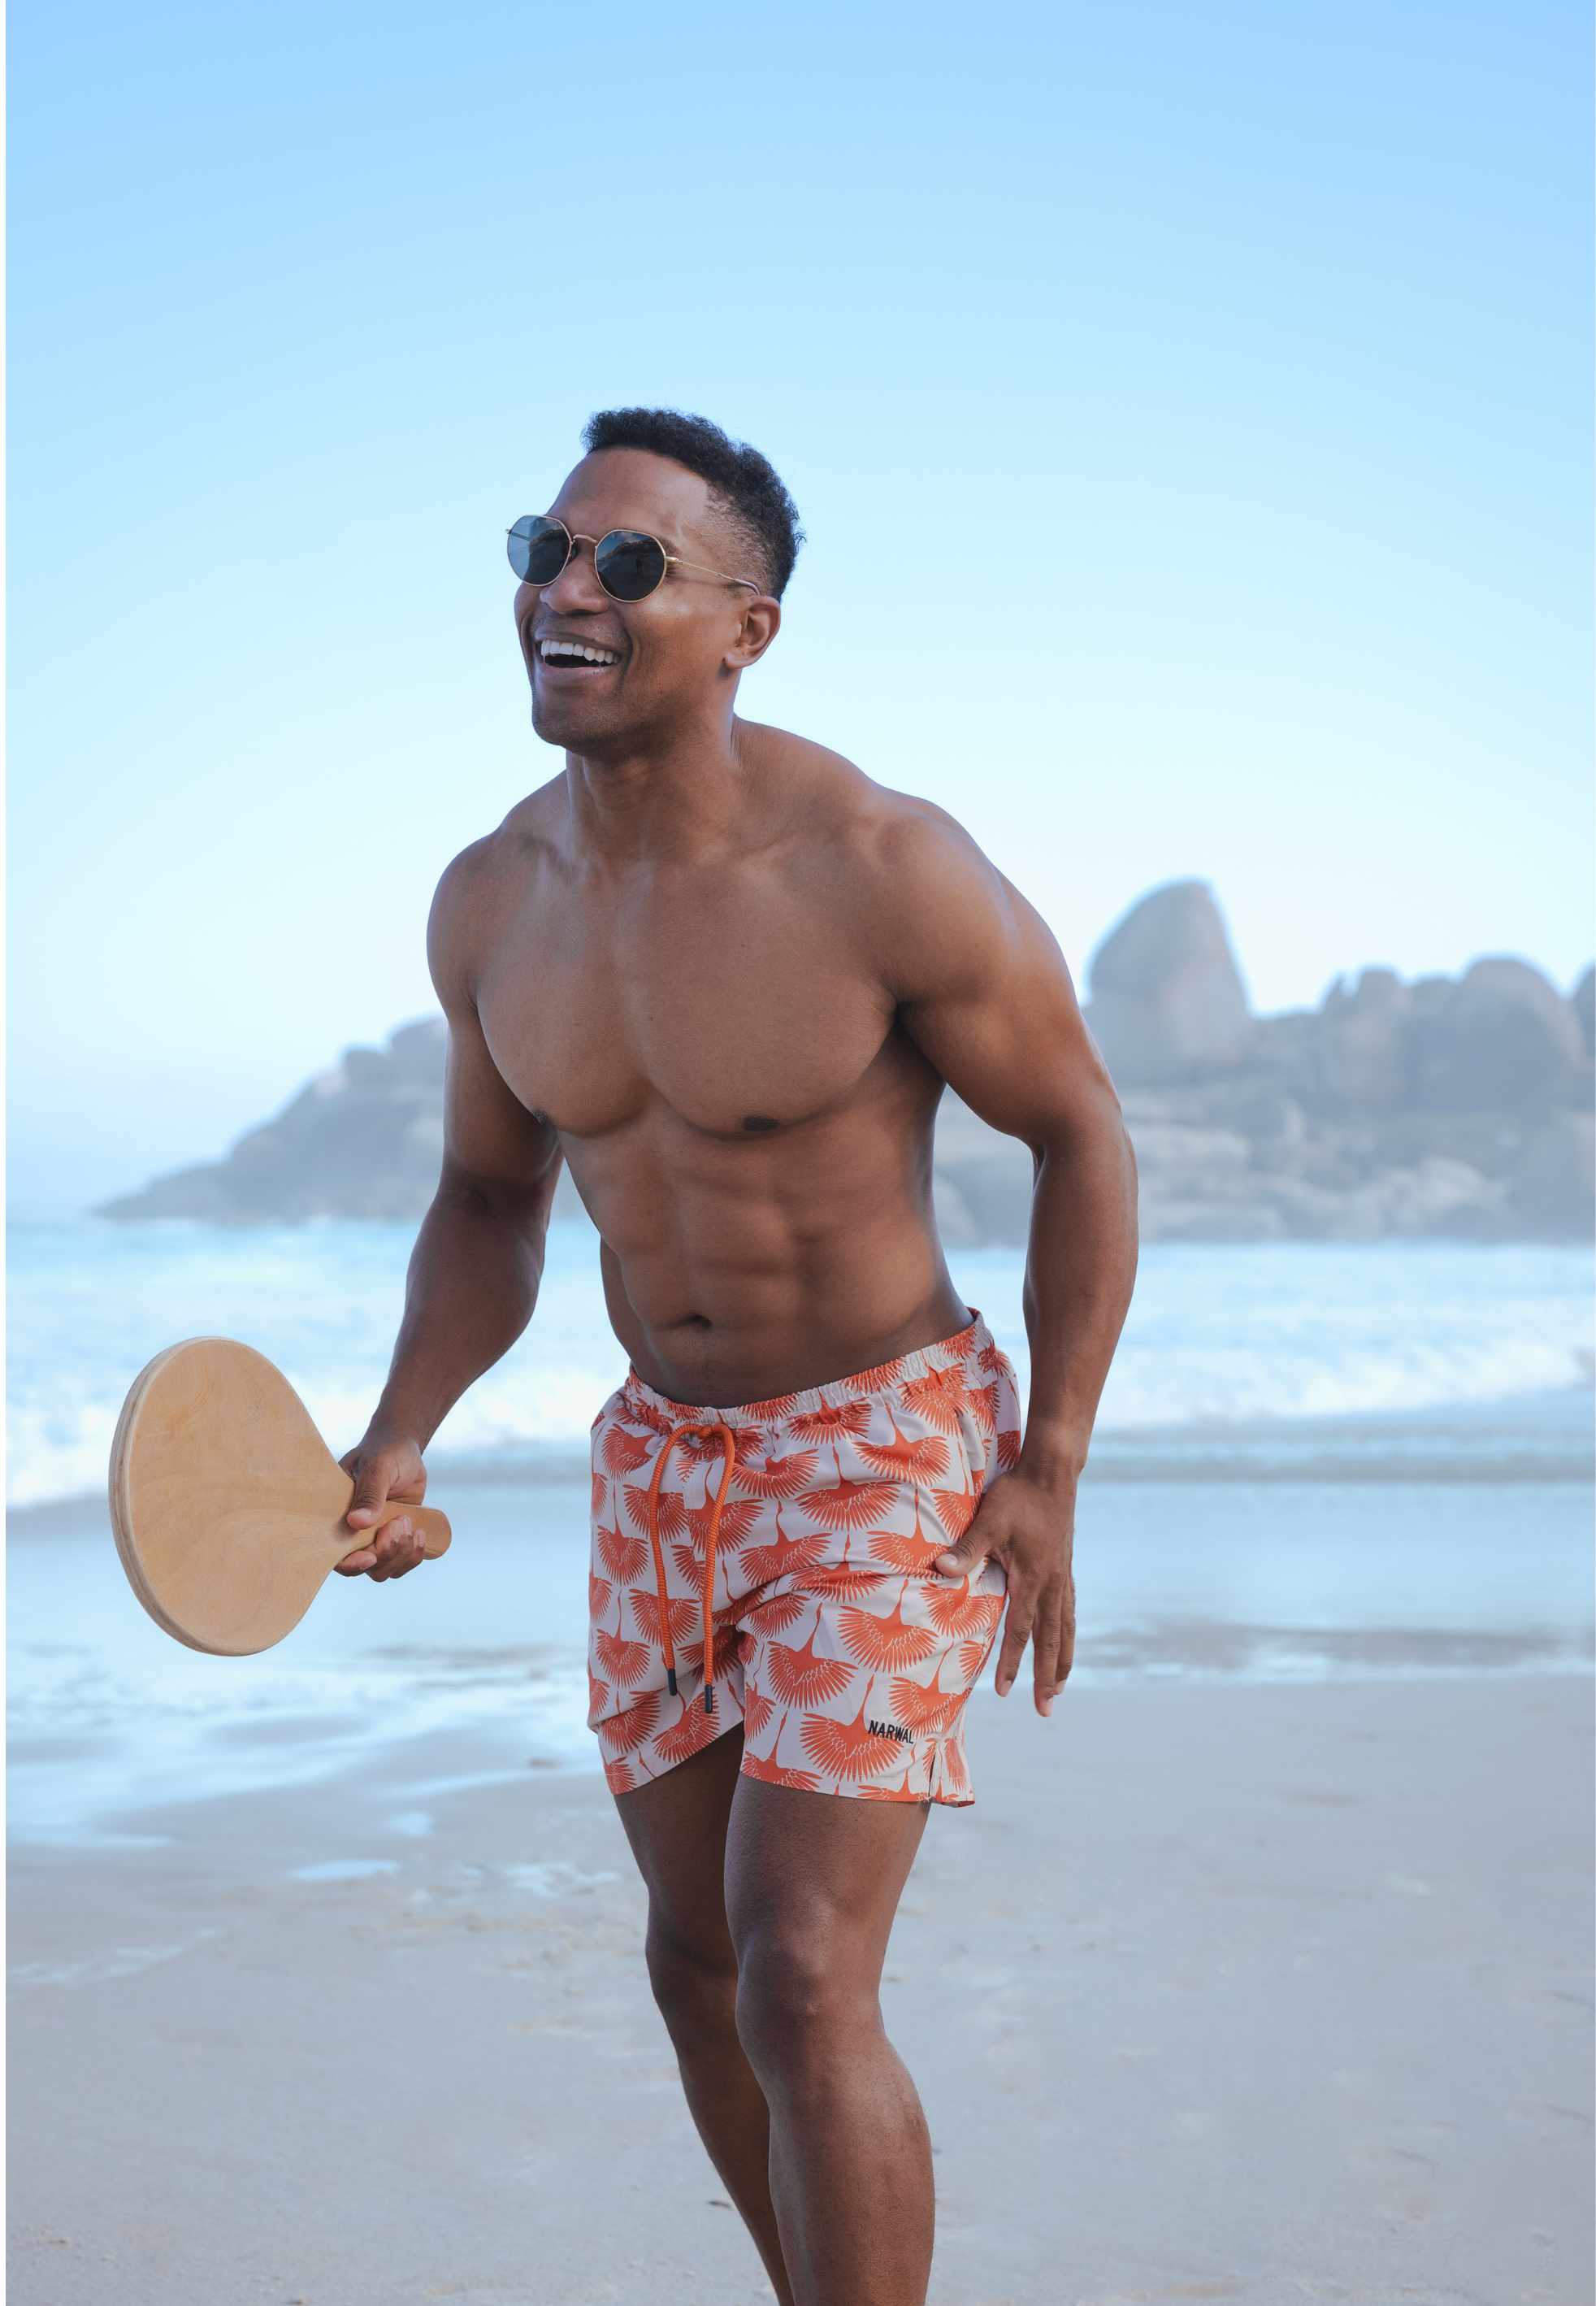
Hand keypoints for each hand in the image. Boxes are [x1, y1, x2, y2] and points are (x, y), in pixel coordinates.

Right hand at [335, 1430, 429, 1580]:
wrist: (405, 1450)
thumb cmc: (385, 1452)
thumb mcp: (378, 1466)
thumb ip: (369, 1493)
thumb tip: (356, 1522)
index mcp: (335, 1516)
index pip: (333, 1554)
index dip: (350, 1564)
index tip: (370, 1557)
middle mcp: (351, 1533)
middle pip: (363, 1567)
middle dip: (385, 1553)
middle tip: (400, 1521)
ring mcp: (373, 1539)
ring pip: (384, 1569)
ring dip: (401, 1553)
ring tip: (409, 1521)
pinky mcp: (394, 1540)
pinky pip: (402, 1563)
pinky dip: (414, 1555)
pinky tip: (421, 1533)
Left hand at [933, 1468, 1076, 1714]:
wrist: (1053, 1473)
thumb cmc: (1018, 1495)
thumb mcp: (989, 1519)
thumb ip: (967, 1548)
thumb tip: (939, 1568)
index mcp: (1034, 1579)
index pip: (1021, 1631)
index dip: (1012, 1662)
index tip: (1005, 1691)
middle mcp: (1053, 1584)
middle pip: (1050, 1641)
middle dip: (1046, 1678)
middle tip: (1045, 1710)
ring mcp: (1063, 1577)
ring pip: (1066, 1629)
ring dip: (1062, 1660)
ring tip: (1060, 1688)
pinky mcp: (1065, 1567)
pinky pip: (1070, 1611)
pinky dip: (1069, 1634)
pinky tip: (1066, 1642)